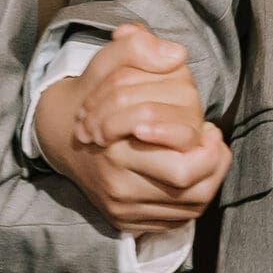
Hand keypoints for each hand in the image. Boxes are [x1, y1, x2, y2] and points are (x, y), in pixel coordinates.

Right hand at [36, 23, 230, 232]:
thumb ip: (137, 49)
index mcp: (117, 147)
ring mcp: (121, 207)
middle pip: (187, 185)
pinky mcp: (125, 222)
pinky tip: (193, 175)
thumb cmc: (92, 96)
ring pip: (188, 207)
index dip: (206, 146)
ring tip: (208, 156)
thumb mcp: (107, 62)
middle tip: (213, 142)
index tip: (209, 128)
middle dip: (212, 163)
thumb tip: (174, 54)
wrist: (60, 135)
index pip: (181, 158)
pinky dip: (193, 199)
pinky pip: (175, 220)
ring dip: (209, 180)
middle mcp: (117, 183)